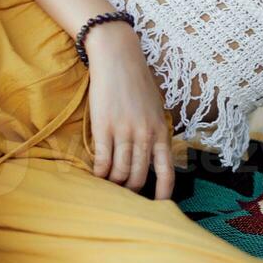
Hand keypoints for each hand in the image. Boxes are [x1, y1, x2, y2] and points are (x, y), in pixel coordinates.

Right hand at [83, 23, 175, 199]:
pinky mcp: (103, 127)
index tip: (158, 205)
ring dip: (113, 182)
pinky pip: (102, 160)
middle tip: (124, 193)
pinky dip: (99, 172)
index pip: (167, 171)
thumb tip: (154, 154)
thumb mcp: (156, 107)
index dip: (163, 193)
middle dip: (132, 190)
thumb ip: (156, 131)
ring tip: (109, 185)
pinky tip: (96, 174)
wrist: (117, 57)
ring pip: (120, 172)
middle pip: (139, 177)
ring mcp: (123, 132)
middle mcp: (144, 135)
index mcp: (161, 131)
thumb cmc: (137, 81)